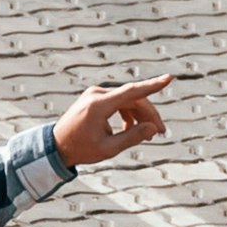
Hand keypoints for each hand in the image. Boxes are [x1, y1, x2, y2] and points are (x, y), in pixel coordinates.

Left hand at [52, 75, 176, 169]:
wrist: (56, 146)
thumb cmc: (80, 149)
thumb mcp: (108, 148)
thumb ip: (132, 137)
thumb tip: (153, 128)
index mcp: (99, 105)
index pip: (132, 91)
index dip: (152, 85)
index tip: (169, 78)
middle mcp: (97, 94)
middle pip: (133, 98)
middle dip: (149, 114)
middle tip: (160, 132)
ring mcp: (95, 94)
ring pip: (128, 100)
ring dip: (139, 115)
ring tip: (147, 135)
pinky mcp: (95, 97)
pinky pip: (119, 102)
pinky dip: (128, 113)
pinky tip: (130, 129)